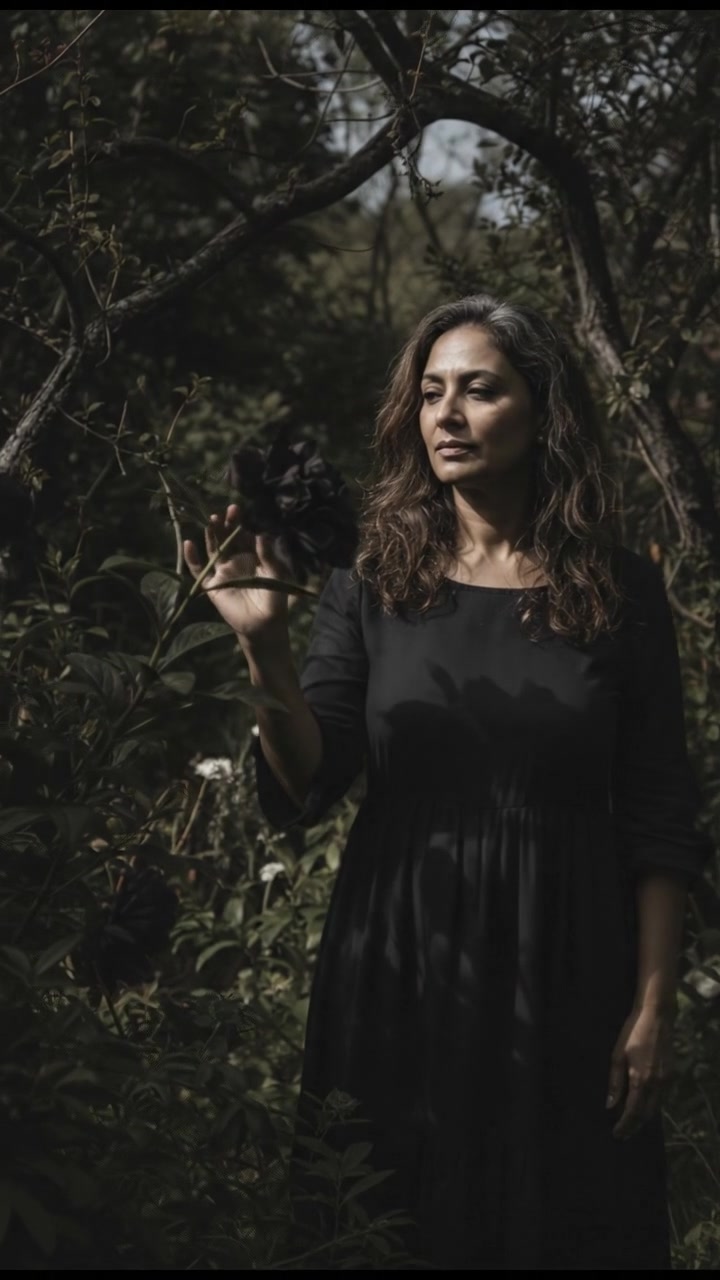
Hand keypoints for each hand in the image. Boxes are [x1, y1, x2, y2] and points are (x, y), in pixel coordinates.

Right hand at [183, 504, 288, 642]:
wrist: (264, 624)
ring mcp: (222, 572)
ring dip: (211, 535)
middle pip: (227, 539)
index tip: (236, 509)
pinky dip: (192, 559)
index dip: (239, 523)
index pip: (243, 535)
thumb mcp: (275, 574)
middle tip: (225, 511)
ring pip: (214, 550)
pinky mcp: (212, 586)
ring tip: (211, 520)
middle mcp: (235, 561)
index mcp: (251, 556)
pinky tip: (188, 544)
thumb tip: (262, 535)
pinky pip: (199, 571)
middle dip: (225, 524)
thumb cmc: (274, 599)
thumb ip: (269, 556)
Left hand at [606, 1005, 674, 1139]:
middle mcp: (657, 1084)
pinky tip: (642, 1104)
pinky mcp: (671, 1075)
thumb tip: (610, 1105)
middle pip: (646, 1115)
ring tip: (630, 1123)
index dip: (624, 1125)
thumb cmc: (633, 1033)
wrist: (656, 1017)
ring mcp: (666, 1080)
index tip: (616, 1134)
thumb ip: (615, 1082)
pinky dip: (651, 1105)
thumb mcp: (617, 1055)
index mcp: (641, 1080)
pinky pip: (661, 1097)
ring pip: (655, 1108)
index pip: (633, 1112)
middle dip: (634, 1127)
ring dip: (643, 1117)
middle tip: (622, 1134)